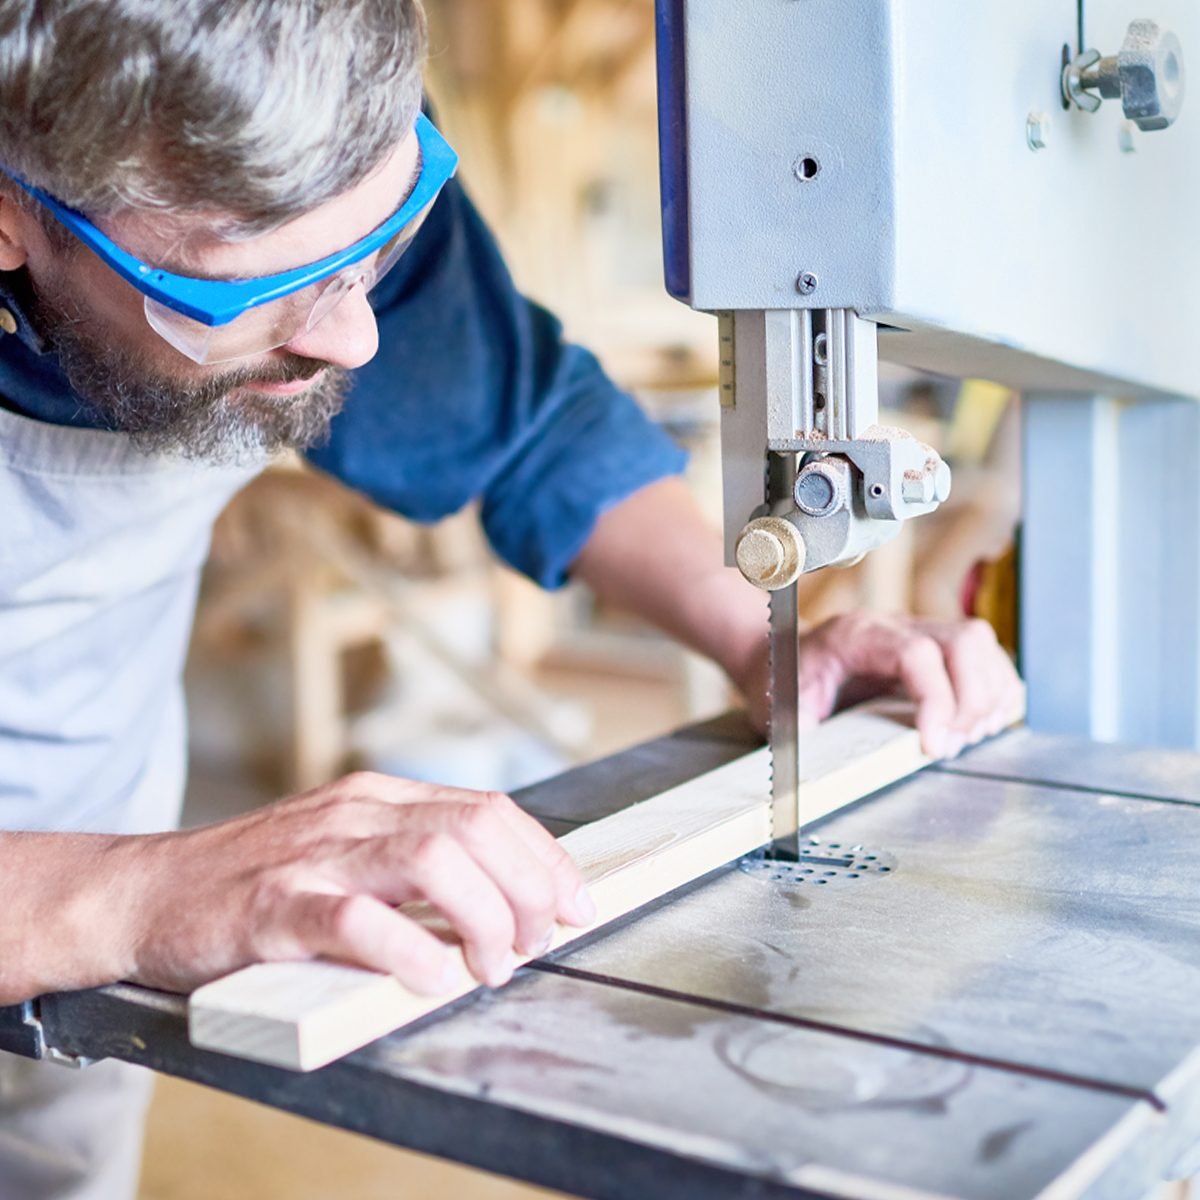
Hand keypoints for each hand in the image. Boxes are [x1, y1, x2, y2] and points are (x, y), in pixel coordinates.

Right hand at [109, 773, 594, 995]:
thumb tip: (503, 898)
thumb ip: (414, 862)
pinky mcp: (273, 905)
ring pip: (432, 860)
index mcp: (380, 799)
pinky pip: (355, 920)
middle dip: (529, 888)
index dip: (545, 858)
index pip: (490, 809)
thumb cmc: (256, 882)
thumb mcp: (347, 849)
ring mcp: (314, 855)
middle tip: (539, 942)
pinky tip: (430, 978)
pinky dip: (407, 950)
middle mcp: (356, 814)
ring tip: (493, 965)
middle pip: (476, 828)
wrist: (146, 893)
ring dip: (483, 917)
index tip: (575, 902)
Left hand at [739, 611, 1023, 757]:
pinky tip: (978, 722)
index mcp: (856, 634)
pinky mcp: (936, 648)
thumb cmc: (783, 680)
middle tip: (949, 744)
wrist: (778, 656)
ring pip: (981, 646)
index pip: (916, 653)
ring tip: (965, 736)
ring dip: (988, 697)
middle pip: (964, 642)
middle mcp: (895, 625)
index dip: (936, 701)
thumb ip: (802, 731)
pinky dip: (994, 692)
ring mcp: (920, 631)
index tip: (933, 746)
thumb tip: (818, 765)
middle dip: (971, 702)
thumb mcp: (783, 706)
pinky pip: (985, 658)